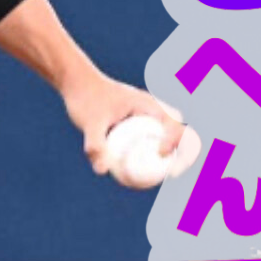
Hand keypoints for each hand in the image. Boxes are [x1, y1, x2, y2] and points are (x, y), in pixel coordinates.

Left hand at [62, 70, 185, 175]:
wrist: (76, 84)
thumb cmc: (85, 98)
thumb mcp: (89, 122)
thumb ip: (95, 144)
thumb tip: (101, 171)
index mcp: (148, 105)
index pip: (173, 124)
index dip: (175, 141)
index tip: (160, 154)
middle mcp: (152, 110)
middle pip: (179, 131)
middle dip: (184, 150)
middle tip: (172, 171)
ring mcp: (146, 116)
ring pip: (168, 136)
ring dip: (171, 154)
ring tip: (162, 176)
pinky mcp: (136, 123)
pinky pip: (150, 141)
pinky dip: (150, 156)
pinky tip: (136, 176)